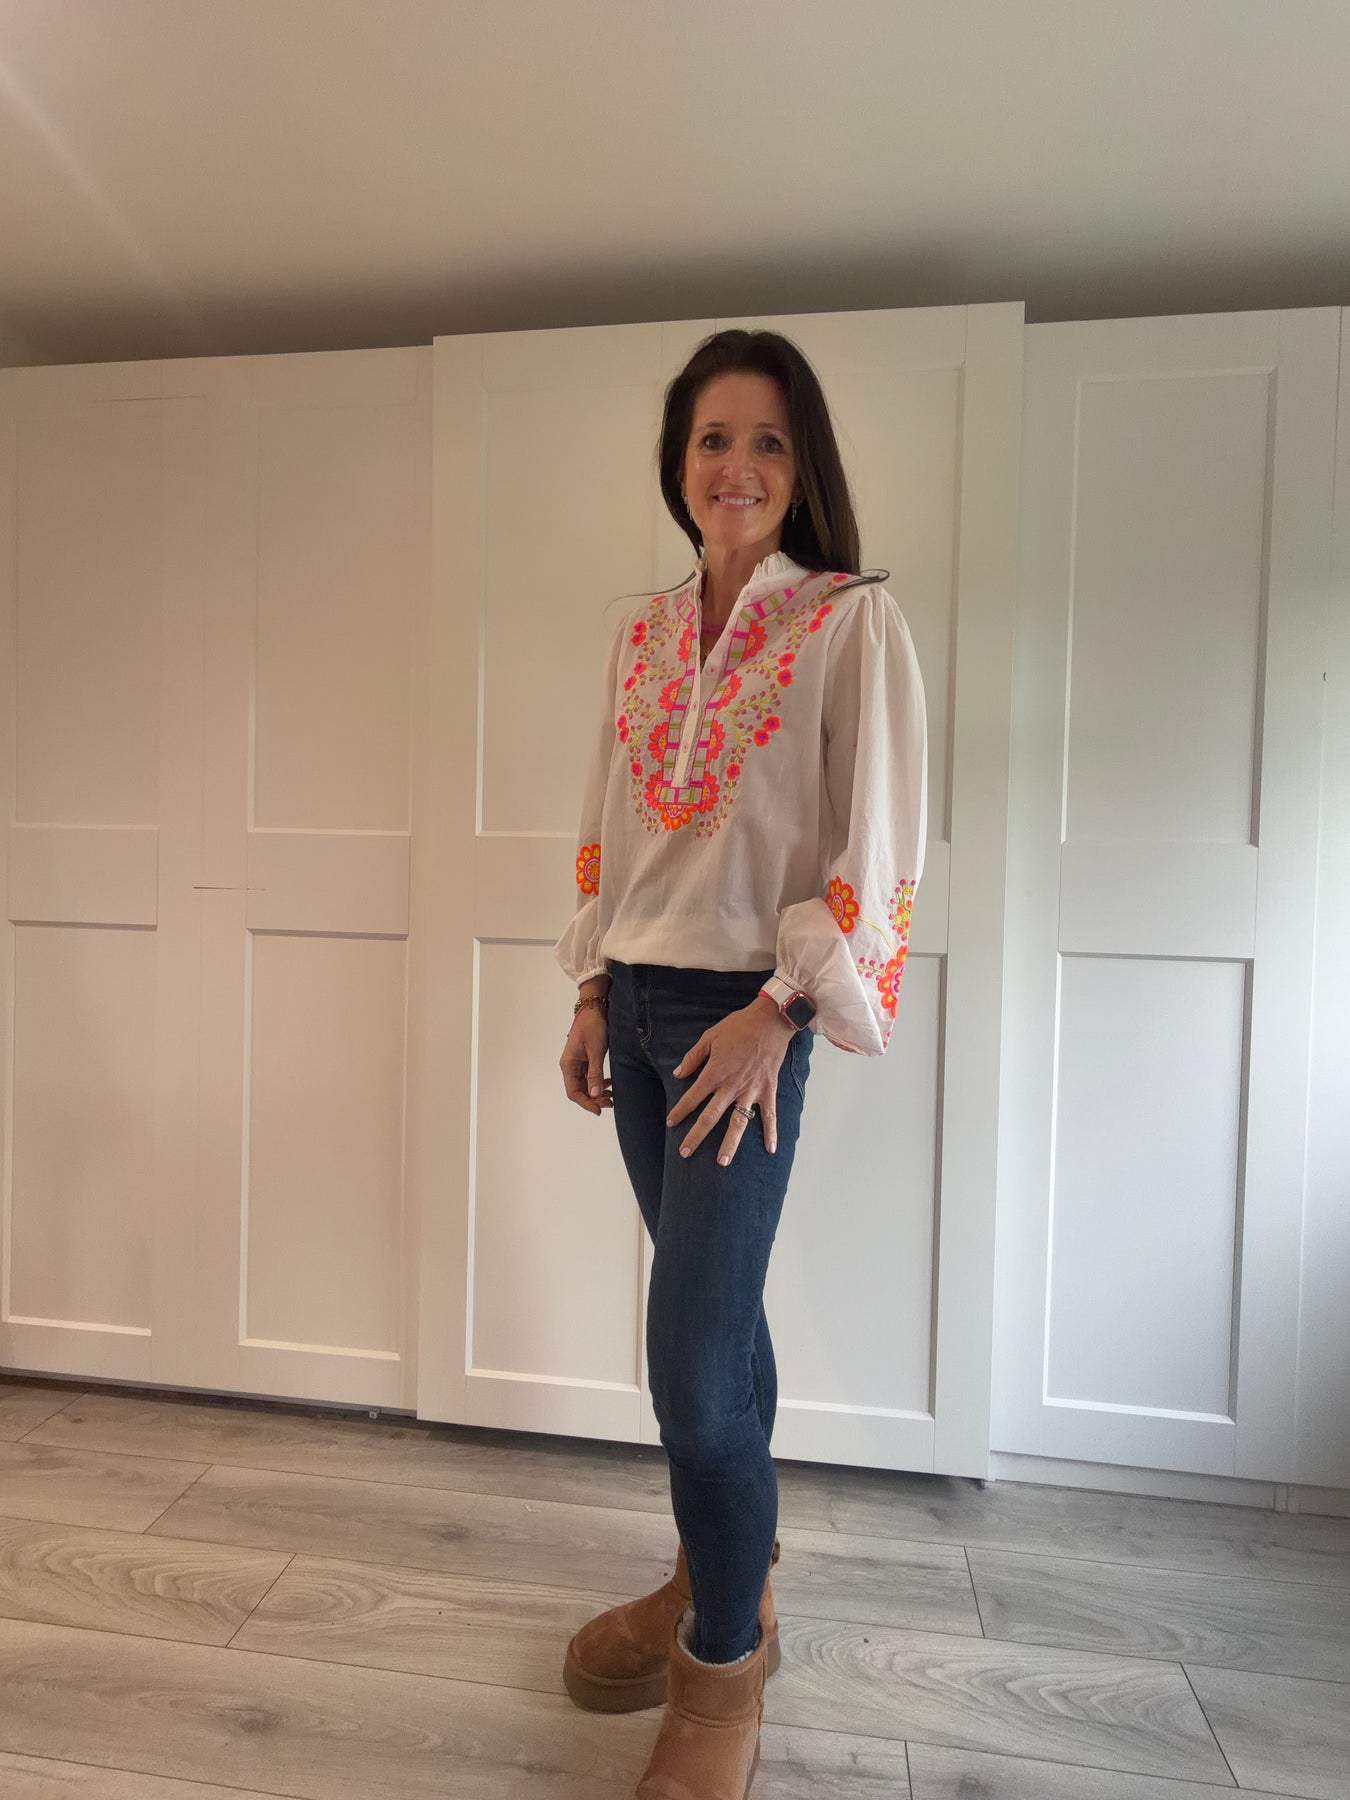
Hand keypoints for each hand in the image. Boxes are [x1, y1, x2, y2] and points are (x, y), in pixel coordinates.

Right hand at [561, 1007, 612, 1115]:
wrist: (594, 1008)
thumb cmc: (593, 1026)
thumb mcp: (595, 1050)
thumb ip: (595, 1072)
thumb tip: (594, 1094)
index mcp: (568, 1064)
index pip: (573, 1091)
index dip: (585, 1103)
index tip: (599, 1110)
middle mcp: (570, 1065)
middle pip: (579, 1090)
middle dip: (593, 1099)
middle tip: (610, 1102)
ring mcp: (577, 1062)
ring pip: (585, 1084)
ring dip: (597, 1092)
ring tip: (611, 1095)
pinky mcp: (585, 1058)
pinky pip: (590, 1076)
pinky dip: (599, 1082)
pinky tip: (609, 1083)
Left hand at [666, 996, 793, 1164]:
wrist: (770, 1021)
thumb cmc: (738, 1026)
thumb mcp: (710, 1037)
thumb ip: (693, 1058)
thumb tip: (678, 1073)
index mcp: (715, 1073)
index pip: (692, 1098)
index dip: (680, 1111)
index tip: (671, 1123)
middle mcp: (731, 1086)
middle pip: (710, 1117)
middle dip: (696, 1136)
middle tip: (684, 1153)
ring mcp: (751, 1091)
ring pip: (738, 1122)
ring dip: (730, 1144)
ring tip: (722, 1162)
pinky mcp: (768, 1090)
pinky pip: (769, 1115)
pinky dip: (771, 1132)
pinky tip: (770, 1150)